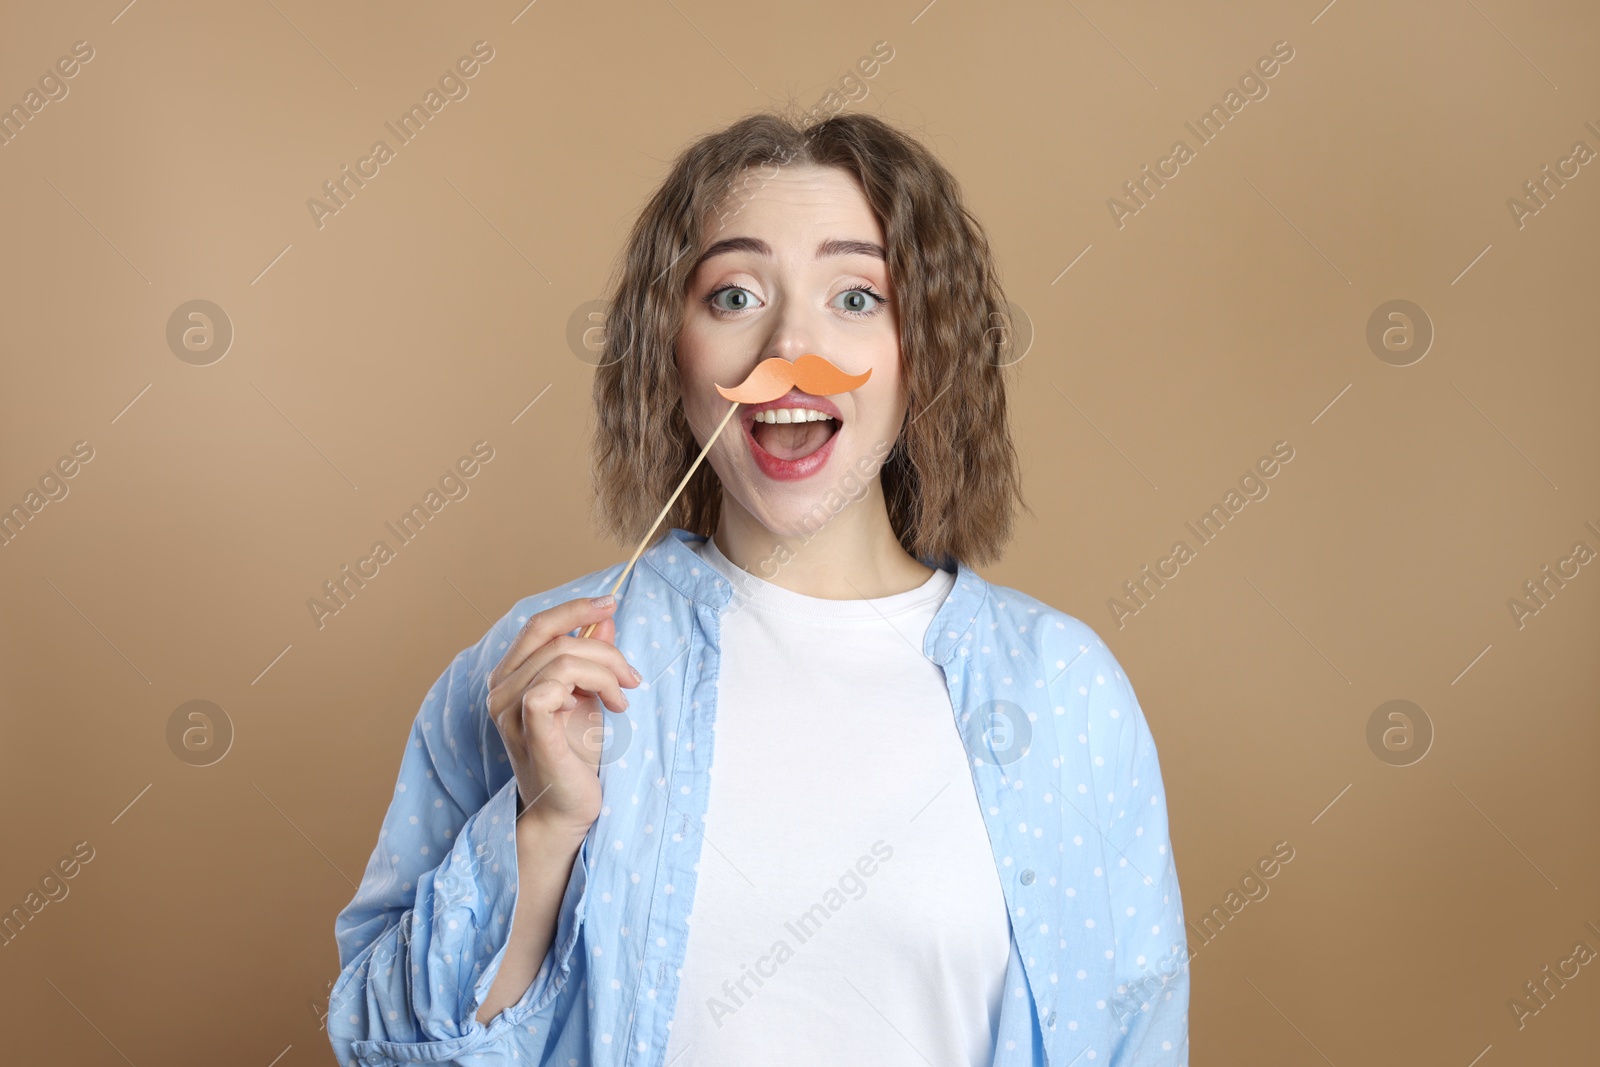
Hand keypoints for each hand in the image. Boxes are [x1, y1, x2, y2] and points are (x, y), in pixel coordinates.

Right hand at [486, 595, 639, 837]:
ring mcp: (509, 711)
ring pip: (561, 659)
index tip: (610, 603)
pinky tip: (600, 709)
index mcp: (511, 676)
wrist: (568, 808)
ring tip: (621, 700)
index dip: (575, 609)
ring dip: (604, 673)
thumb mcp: (587, 696)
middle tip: (631, 676)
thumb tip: (604, 619)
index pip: (539, 625)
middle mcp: (501, 689)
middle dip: (603, 649)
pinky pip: (549, 688)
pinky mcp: (528, 730)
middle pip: (555, 639)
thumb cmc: (574, 755)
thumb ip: (590, 657)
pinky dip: (584, 688)